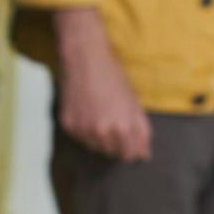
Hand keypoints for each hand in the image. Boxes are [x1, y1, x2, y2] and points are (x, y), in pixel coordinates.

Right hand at [55, 8, 152, 162]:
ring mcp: (84, 131)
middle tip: (118, 122)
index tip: (134, 141)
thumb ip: (142, 130)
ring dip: (102, 138)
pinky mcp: (69, 126)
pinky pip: (81, 138)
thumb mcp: (134, 101)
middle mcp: (103, 133)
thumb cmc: (114, 77)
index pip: (131, 155)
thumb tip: (145, 155)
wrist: (85, 59)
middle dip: (119, 143)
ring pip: (96, 147)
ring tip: (103, 114)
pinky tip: (89, 112)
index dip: (135, 148)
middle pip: (113, 153)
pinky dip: (86, 130)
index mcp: (123, 127)